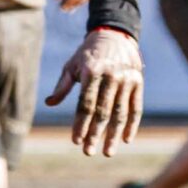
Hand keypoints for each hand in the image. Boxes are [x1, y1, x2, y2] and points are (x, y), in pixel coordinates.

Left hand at [47, 26, 143, 155]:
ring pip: (120, 113)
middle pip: (102, 111)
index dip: (80, 124)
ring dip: (113, 135)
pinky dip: (132, 125)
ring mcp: (126, 79)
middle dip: (95, 134)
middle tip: (88, 152)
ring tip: (107, 152)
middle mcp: (111, 75)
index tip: (75, 141)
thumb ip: (62, 86)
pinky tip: (125, 139)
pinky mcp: (138, 83)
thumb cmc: (88, 55)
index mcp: (91, 71)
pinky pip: (136, 108)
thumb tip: (49, 103)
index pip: (85, 104)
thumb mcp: (72, 66)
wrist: (115, 35)